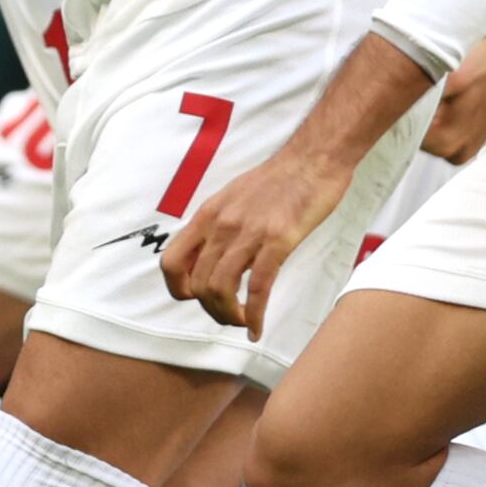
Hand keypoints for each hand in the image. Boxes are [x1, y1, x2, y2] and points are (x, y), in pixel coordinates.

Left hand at [163, 138, 359, 335]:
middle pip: (196, 284)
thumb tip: (211, 257)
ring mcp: (249, 233)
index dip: (178, 289)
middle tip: (229, 315)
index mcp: (208, 216)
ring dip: (228, 315)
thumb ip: (219, 227)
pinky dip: (255, 315)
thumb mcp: (234, 198)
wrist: (313, 158)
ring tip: (242, 321)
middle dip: (210, 309)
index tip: (196, 298)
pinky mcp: (278, 240)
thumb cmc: (279, 178)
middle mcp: (222, 226)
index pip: (171, 262)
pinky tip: (257, 328)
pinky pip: (258, 287)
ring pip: (220, 289)